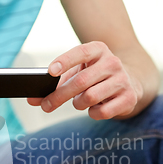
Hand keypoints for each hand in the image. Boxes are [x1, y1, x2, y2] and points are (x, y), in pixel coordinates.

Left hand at [28, 42, 142, 119]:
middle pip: (80, 81)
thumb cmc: (95, 76)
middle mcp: (112, 62)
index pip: (80, 53)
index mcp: (98, 50)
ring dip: (78, 103)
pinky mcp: (129, 97)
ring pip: (90, 97)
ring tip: (79, 102)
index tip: (50, 72)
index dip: (64, 61)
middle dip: (59, 96)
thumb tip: (32, 100)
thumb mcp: (77, 72)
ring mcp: (123, 79)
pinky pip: (102, 111)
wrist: (130, 81)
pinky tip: (94, 108)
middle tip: (45, 106)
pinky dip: (92, 113)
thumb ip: (55, 84)